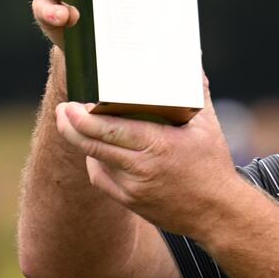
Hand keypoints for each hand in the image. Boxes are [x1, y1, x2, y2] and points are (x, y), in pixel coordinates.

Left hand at [54, 81, 240, 241]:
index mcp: (158, 144)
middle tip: (62, 110)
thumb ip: (197, 93)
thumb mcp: (208, 126)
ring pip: (96, 161)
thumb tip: (194, 65)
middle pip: (94, 145)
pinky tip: (96, 151)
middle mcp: (142, 167)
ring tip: (75, 125)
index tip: (72, 106)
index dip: (84, 119)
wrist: (217, 212)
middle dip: (71, 127)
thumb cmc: (213, 166)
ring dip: (83, 143)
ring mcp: (133, 188)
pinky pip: (101, 180)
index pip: (111, 130)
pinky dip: (95, 162)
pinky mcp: (130, 201)